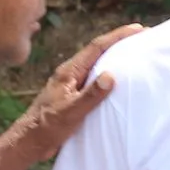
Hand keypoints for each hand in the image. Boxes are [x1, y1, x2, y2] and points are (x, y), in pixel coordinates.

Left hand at [0, 22, 142, 169]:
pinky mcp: (73, 95)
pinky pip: (94, 78)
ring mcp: (71, 84)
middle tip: (140, 36)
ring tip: (133, 53)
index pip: (96, 48)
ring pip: (96, 64)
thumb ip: (90, 95)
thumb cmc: (47, 127)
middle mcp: (70, 73)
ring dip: (114, 57)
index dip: (117, 36)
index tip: (137, 29)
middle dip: (119, 42)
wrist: (30, 141)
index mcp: (69, 72)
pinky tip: (117, 80)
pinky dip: (108, 74)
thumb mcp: (71, 111)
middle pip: (98, 51)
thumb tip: (110, 75)